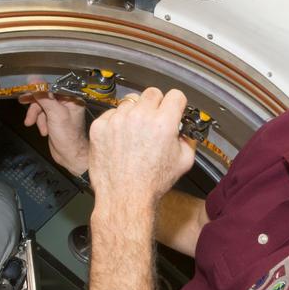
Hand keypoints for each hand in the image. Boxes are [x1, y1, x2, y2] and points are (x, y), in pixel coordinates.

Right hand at [20, 92, 88, 175]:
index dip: (39, 89)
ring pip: (42, 106)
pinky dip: (40, 122)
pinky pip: (42, 115)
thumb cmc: (68, 137)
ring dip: (37, 116)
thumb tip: (35, 81)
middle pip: (45, 96)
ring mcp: (61, 111)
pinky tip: (44, 131)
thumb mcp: (55, 114)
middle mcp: (67, 103)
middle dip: (36, 105)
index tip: (28, 90)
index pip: (53, 87)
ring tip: (37, 126)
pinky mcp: (54, 119)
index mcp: (72, 98)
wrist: (69, 156)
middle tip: (23, 102)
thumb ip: (44, 97)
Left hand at [88, 88, 195, 208]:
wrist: (124, 197)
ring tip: (135, 133)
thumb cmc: (151, 183)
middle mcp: (140, 117)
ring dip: (135, 113)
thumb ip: (188, 140)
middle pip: (152, 93)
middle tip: (154, 120)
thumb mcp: (184, 162)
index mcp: (163, 123)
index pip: (175, 95)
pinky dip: (116, 122)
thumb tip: (184, 130)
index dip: (176, 104)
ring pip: (130, 102)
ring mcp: (118, 120)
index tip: (173, 109)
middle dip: (156, 104)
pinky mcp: (100, 126)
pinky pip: (112, 113)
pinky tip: (121, 139)